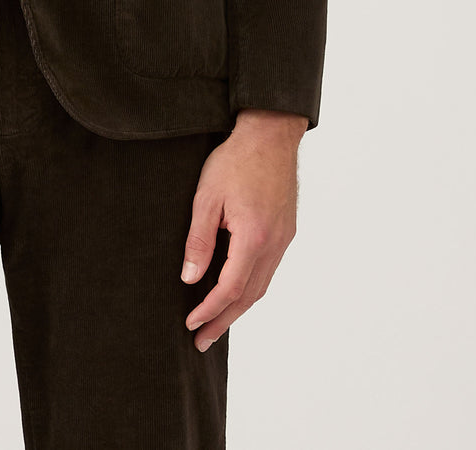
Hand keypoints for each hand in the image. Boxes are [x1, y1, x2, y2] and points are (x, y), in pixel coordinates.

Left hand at [179, 110, 307, 350]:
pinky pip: (269, 270)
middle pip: (249, 296)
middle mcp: (274, 244)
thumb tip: (189, 279)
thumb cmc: (235, 160)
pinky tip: (237, 292)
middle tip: (202, 342)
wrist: (271, 134)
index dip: (209, 310)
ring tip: (217, 324)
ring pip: (262, 286)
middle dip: (224, 321)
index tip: (190, 324)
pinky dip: (251, 288)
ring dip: (239, 309)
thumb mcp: (207, 197)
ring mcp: (284, 239)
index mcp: (253, 237)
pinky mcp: (286, 231)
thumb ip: (199, 241)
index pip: (230, 288)